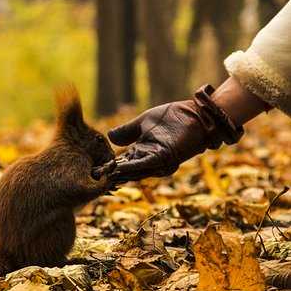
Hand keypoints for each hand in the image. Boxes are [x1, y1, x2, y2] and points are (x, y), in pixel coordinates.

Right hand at [107, 85, 244, 182]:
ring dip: (120, 174)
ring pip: (135, 171)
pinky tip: (120, 168)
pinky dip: (133, 168)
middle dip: (112, 174)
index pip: (122, 161)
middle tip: (94, 176)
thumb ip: (127, 131)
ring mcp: (157, 160)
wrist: (197, 113)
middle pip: (127, 170)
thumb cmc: (174, 117)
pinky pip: (146, 165)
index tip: (94, 169)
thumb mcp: (143, 122)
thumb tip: (109, 137)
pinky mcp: (166, 157)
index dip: (109, 166)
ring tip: (104, 175)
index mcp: (142, 150)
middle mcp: (148, 159)